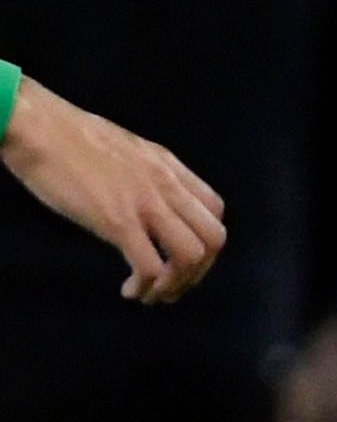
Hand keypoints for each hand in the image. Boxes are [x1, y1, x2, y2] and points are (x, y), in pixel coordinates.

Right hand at [1, 78, 225, 303]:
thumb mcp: (126, 150)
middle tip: (171, 286)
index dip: (204, 241)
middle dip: (199, 271)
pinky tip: (130, 289)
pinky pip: (151, 266)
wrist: (38, 127)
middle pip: (213, 238)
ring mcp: (146, 204)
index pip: (214, 210)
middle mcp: (168, 185)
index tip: (180, 257)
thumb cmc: (68, 137)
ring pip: (192, 255)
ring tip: (152, 294)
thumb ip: (144, 174)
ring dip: (176, 284)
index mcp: (170, 167)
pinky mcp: (118, 221)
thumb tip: (142, 197)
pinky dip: (147, 286)